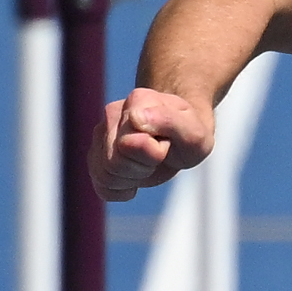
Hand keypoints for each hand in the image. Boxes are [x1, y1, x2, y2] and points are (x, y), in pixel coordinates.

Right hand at [94, 87, 213, 201]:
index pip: (129, 143)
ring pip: (104, 175)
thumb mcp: (195, 132)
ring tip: (149, 163)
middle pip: (113, 163)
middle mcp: (112, 113)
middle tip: (160, 155)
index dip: (154, 153)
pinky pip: (102, 186)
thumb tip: (136, 118)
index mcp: (138, 101)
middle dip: (142, 168)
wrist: (183, 136)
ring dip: (132, 178)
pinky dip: (121, 189)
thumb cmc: (190, 133)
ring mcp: (101, 134)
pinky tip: (135, 177)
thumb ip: (169, 122)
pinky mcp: (96, 155)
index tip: (168, 143)